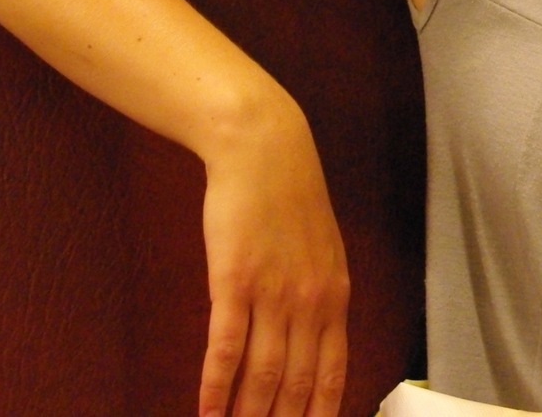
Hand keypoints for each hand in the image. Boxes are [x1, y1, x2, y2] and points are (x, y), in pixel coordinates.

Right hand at [196, 91, 350, 416]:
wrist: (265, 150)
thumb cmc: (290, 196)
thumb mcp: (322, 248)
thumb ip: (319, 295)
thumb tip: (311, 338)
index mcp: (335, 297)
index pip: (331, 374)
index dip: (318, 413)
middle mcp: (310, 303)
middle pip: (295, 384)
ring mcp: (272, 294)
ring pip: (261, 375)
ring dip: (247, 415)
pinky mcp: (234, 282)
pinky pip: (225, 348)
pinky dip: (215, 386)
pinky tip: (207, 410)